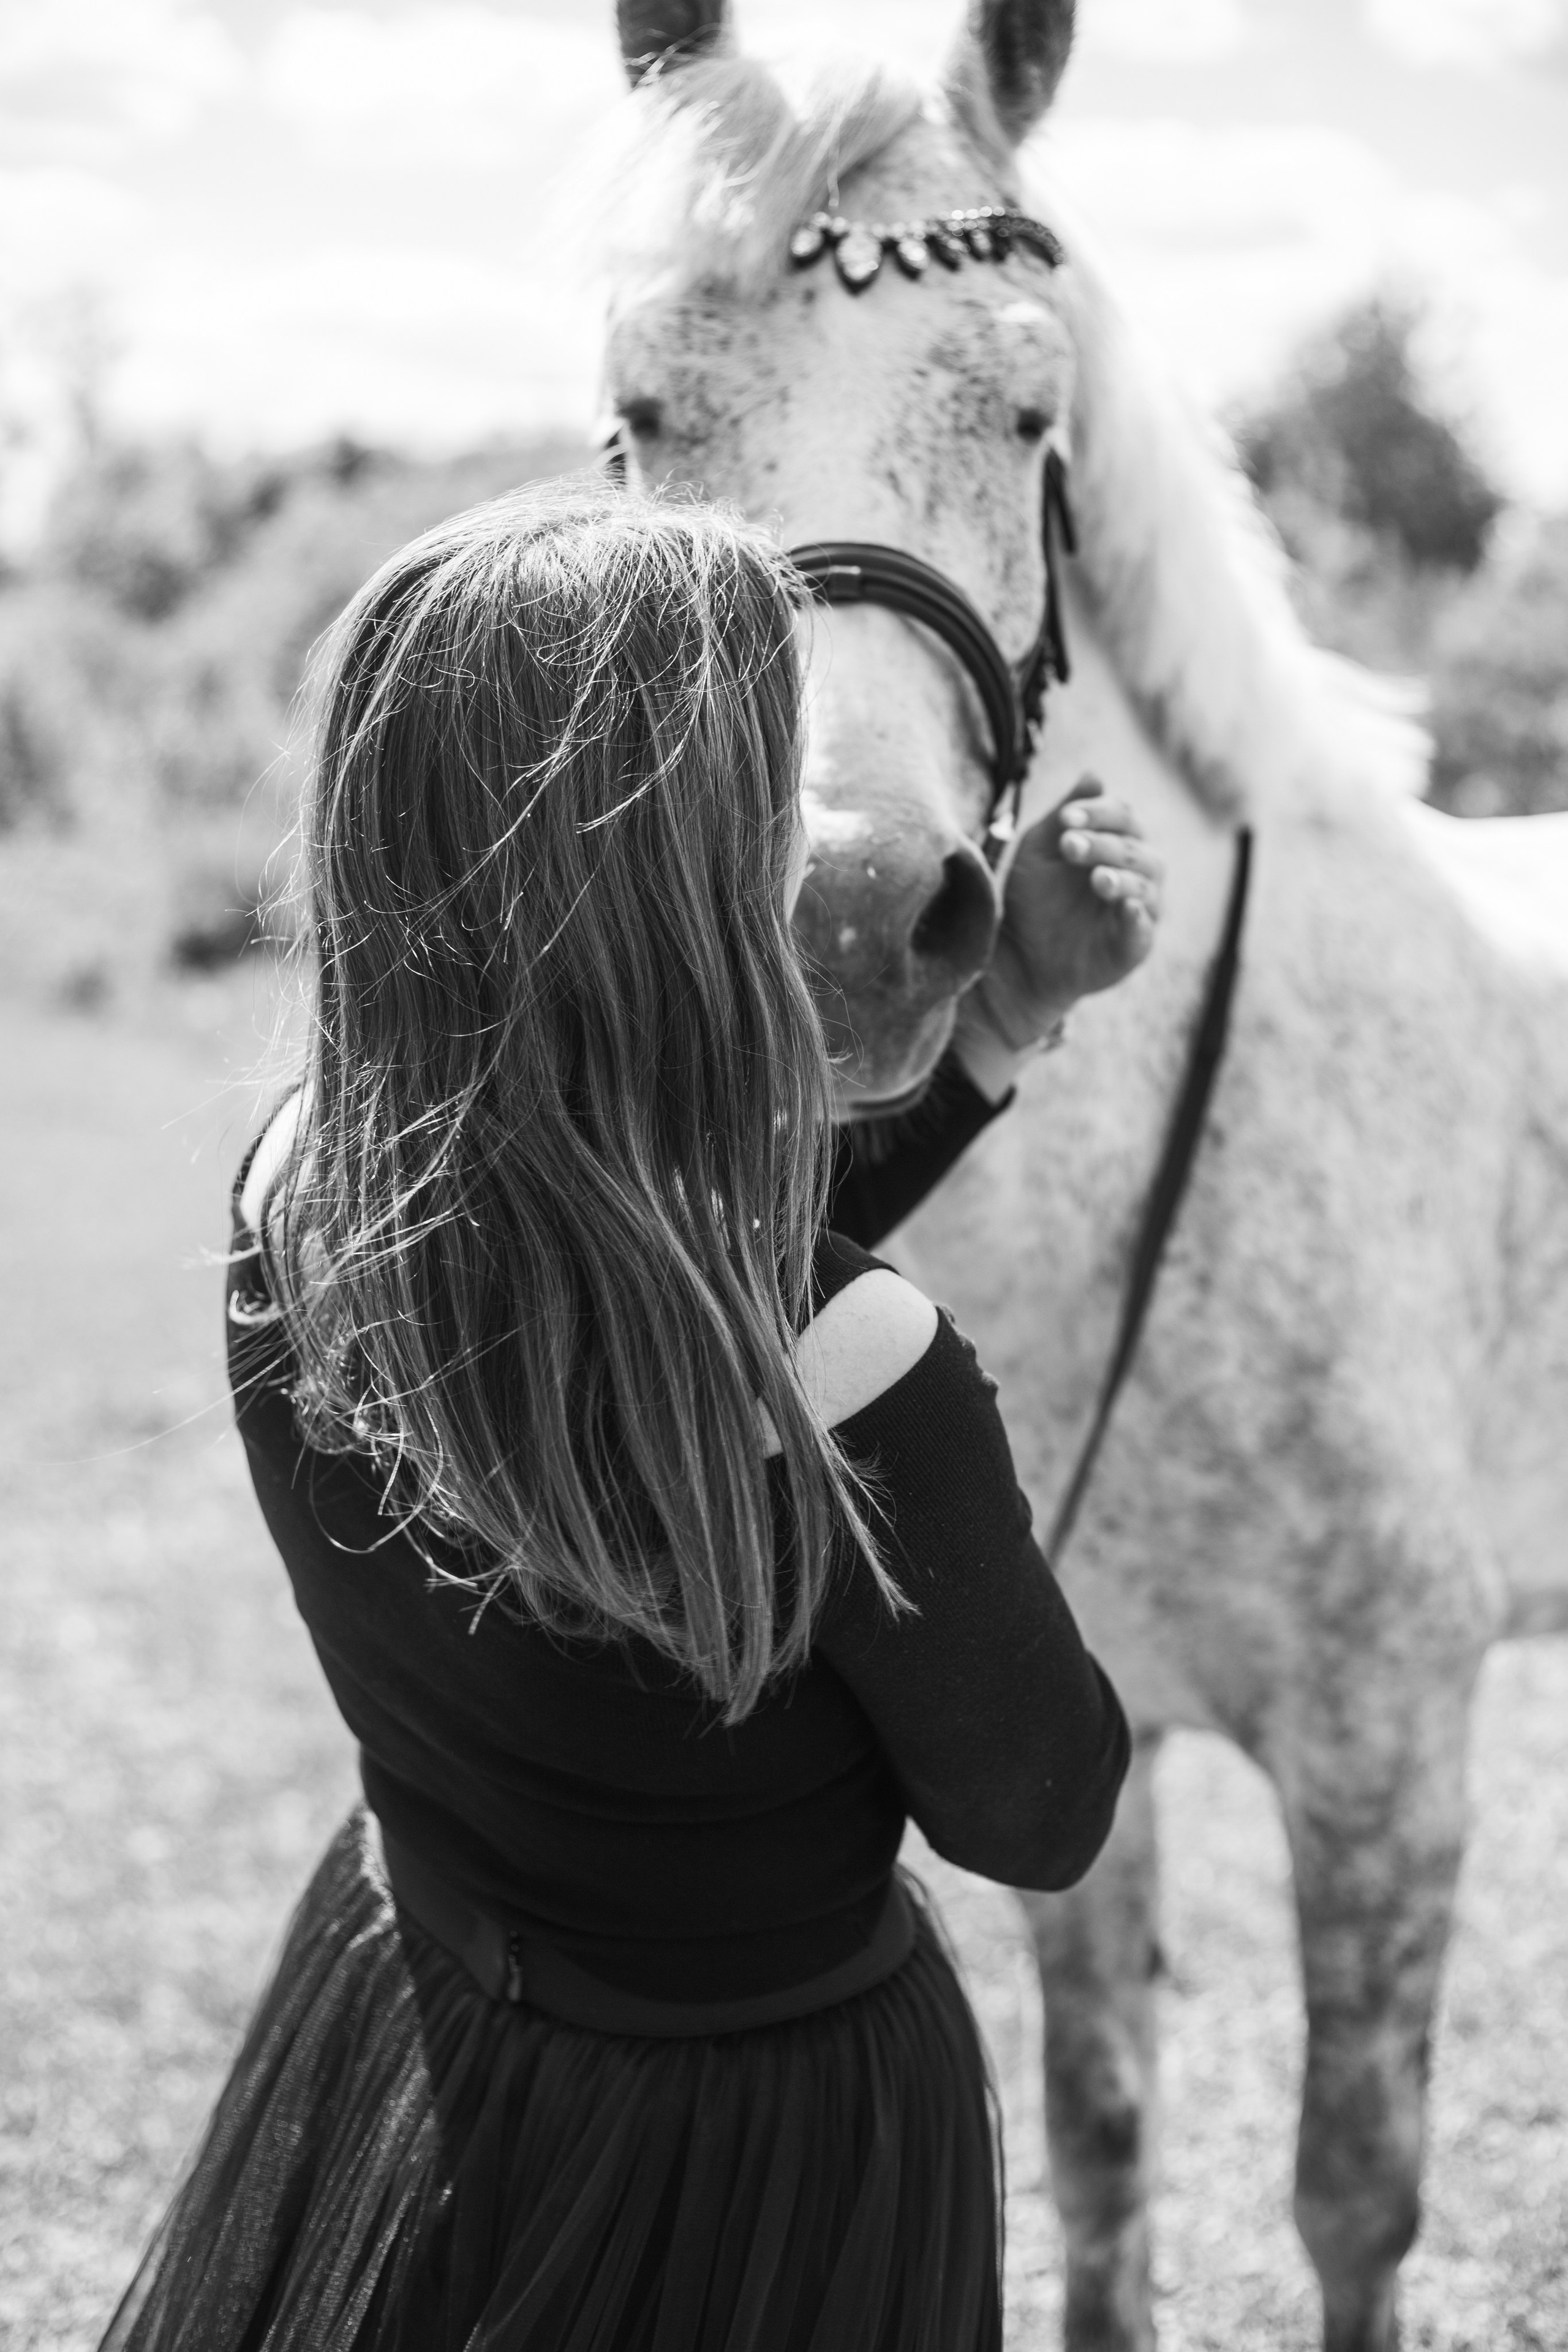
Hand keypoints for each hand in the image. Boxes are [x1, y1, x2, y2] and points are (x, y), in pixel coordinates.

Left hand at [972, 779, 1161, 1048]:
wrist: (1018, 954)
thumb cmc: (1033, 897)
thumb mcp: (1040, 849)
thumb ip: (1067, 813)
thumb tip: (1094, 775)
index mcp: (1116, 843)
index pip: (1122, 816)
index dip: (1098, 813)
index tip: (1065, 818)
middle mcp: (1135, 873)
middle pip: (1136, 848)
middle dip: (1103, 843)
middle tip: (1068, 846)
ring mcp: (1139, 909)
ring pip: (1146, 885)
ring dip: (1123, 877)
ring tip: (1097, 878)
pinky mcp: (1135, 944)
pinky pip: (1145, 927)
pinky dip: (1137, 915)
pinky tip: (1124, 907)